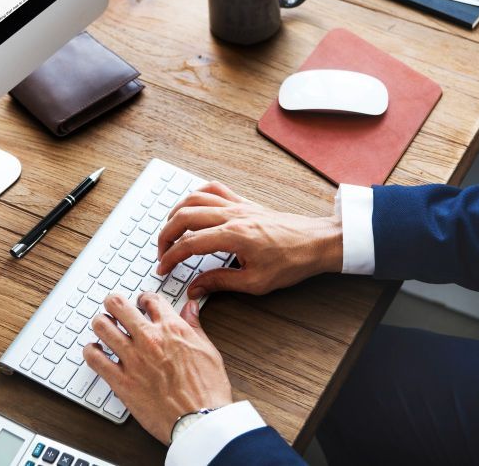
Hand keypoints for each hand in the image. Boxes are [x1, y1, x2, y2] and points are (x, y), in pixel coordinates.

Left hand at [83, 293, 232, 444]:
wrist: (200, 421)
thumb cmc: (207, 391)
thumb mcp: (207, 350)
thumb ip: (194, 326)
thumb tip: (190, 308)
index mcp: (172, 329)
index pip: (149, 299)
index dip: (143, 299)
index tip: (141, 303)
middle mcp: (149, 339)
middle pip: (118, 305)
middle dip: (114, 303)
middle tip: (114, 308)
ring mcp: (133, 359)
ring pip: (102, 326)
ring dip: (101, 324)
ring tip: (104, 328)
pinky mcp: (121, 382)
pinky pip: (94, 359)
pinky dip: (91, 351)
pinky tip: (95, 352)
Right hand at [157, 181, 342, 298]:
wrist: (317, 242)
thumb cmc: (292, 262)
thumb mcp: (255, 282)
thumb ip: (220, 282)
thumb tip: (195, 288)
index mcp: (234, 236)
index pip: (189, 244)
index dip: (171, 257)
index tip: (163, 269)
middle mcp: (232, 215)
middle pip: (184, 216)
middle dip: (166, 235)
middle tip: (161, 252)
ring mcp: (238, 205)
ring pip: (195, 198)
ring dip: (176, 213)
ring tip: (170, 231)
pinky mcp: (245, 203)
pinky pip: (214, 189)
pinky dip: (197, 194)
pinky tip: (192, 205)